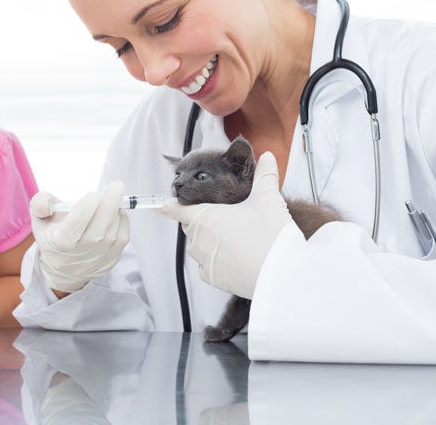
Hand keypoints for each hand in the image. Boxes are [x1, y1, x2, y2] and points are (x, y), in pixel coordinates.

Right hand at [30, 182, 129, 292]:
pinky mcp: (113, 259)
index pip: (71, 231)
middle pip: (97, 233)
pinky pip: (123, 236)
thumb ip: (39, 204)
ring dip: (116, 211)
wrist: (65, 268)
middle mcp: (78, 255)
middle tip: (116, 186)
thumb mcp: (40, 217)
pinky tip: (114, 212)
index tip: (92, 195)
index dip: (83, 212)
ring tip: (111, 197)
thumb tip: (45, 203)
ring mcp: (97, 259)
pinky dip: (122, 220)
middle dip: (109, 207)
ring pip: (113, 233)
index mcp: (57, 243)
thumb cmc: (53, 233)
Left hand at [158, 152, 292, 298]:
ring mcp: (203, 260)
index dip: (165, 205)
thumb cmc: (269, 235)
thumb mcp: (268, 198)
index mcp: (204, 217)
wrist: (280, 273)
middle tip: (228, 219)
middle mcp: (198, 239)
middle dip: (204, 221)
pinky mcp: (213, 278)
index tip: (155, 205)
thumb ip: (265, 175)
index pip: (175, 209)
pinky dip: (215, 262)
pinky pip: (206, 266)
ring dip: (209, 242)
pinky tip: (235, 258)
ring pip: (199, 247)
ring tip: (236, 239)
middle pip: (192, 225)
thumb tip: (269, 157)